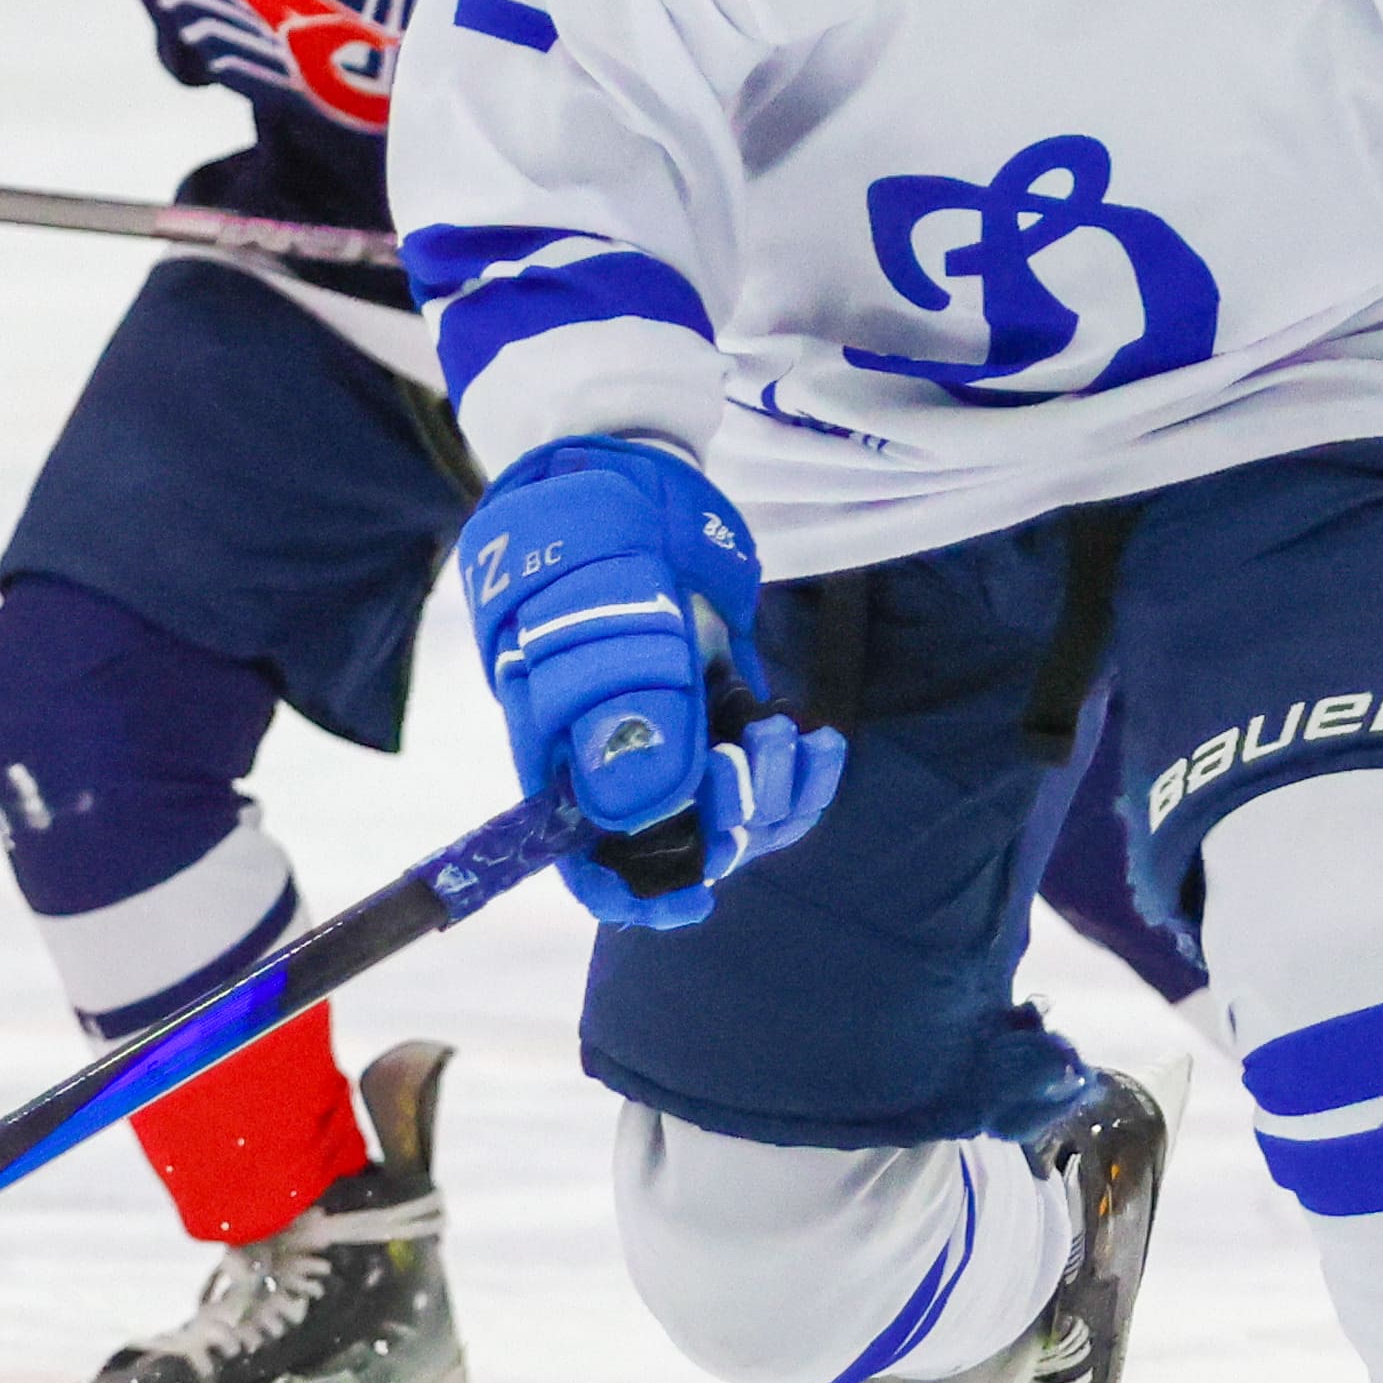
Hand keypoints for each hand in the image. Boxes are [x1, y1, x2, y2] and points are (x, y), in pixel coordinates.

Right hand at [455, 436, 844, 928]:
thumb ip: (623, 717)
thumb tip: (644, 817)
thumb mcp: (604, 625)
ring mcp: (675, 746)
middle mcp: (619, 769)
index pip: (591, 866)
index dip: (638, 897)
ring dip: (777, 797)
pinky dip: (804, 776)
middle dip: (730, 821)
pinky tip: (817, 739)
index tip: (694, 899)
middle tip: (751, 751)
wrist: (624, 484)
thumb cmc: (589, 552)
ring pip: (738, 822)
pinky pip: (772, 784)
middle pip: (680, 850)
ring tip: (786, 733)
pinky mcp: (723, 720)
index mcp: (564, 765)